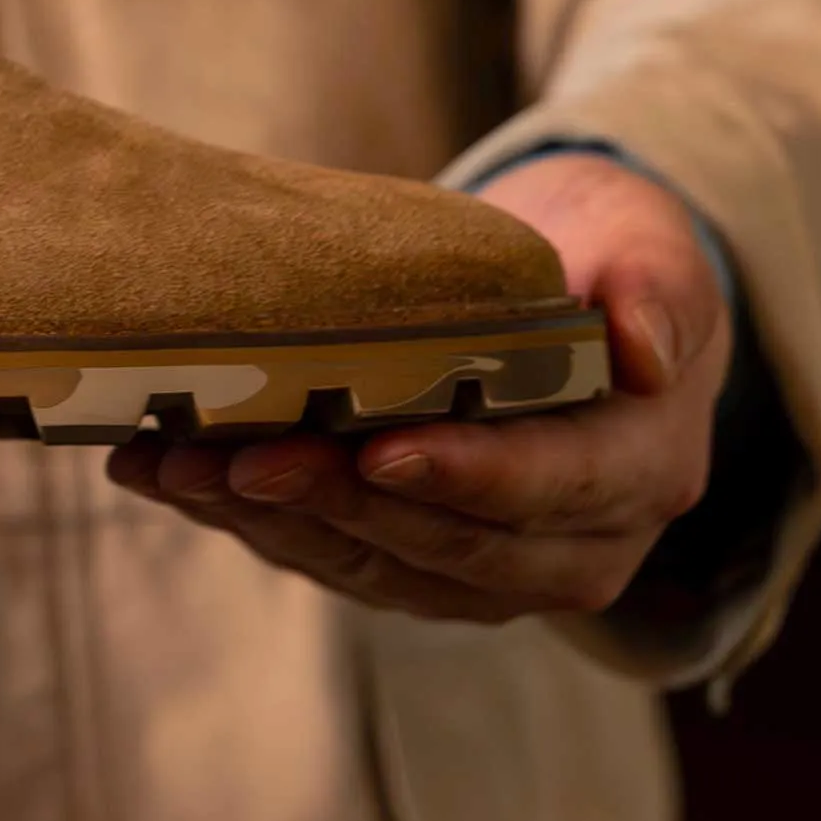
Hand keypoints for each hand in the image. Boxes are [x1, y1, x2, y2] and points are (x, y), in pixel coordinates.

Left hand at [107, 152, 729, 620]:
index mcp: (639, 472)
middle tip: (240, 457)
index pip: (547, 487)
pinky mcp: (413, 569)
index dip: (461, 476)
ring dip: (265, 519)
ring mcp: (486, 572)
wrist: (580, 299)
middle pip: (443, 543)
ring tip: (174, 463)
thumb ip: (656, 291)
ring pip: (369, 562)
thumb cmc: (613, 260)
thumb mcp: (651, 249)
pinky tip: (164, 469)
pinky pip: (327, 554)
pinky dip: (244, 517)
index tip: (377, 450)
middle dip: (334, 502)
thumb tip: (643, 350)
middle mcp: (571, 548)